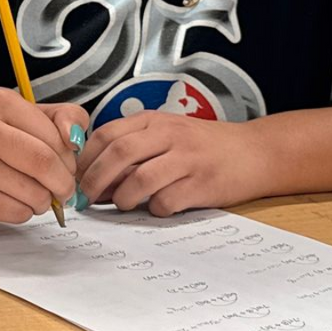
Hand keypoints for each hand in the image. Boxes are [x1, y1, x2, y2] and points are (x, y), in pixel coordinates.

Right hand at [0, 87, 89, 223]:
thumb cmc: (1, 142)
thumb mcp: (34, 118)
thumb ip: (66, 118)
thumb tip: (75, 140)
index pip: (52, 134)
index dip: (70, 156)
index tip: (68, 165)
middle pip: (42, 162)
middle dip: (63, 182)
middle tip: (64, 189)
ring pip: (33, 192)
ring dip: (45, 200)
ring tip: (37, 194)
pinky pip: (17, 212)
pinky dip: (27, 211)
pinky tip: (16, 200)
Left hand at [77, 111, 274, 216]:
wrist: (255, 152)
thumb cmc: (205, 147)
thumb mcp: (168, 135)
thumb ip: (134, 149)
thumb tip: (96, 179)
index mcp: (155, 121)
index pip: (107, 134)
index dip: (86, 159)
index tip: (76, 178)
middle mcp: (170, 135)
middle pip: (118, 154)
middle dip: (95, 180)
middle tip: (87, 199)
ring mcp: (187, 159)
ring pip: (139, 179)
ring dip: (122, 198)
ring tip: (122, 204)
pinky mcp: (203, 184)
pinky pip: (167, 200)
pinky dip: (155, 209)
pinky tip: (159, 207)